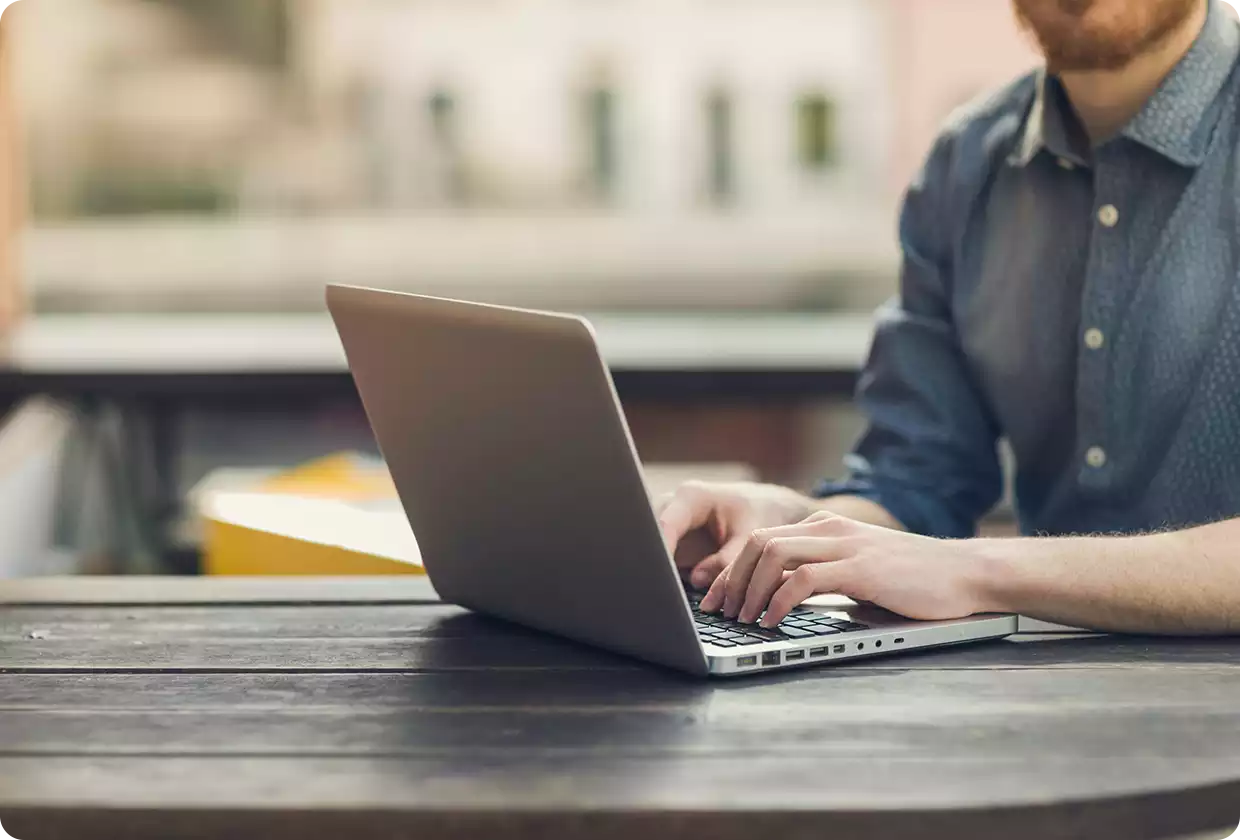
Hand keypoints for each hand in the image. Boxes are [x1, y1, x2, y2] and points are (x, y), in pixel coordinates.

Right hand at [655, 481, 819, 589]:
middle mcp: (673, 508)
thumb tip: (698, 580)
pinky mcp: (671, 544)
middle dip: (657, 564)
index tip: (663, 577)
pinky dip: (669, 577)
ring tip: (672, 593)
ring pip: (654, 551)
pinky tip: (677, 591)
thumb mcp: (751, 536)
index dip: (661, 551)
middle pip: (652, 537)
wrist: (765, 509)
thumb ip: (728, 559)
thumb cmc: (759, 513)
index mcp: (691, 497)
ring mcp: (669, 526)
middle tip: (666, 590)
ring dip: (662, 572)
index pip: (665, 524)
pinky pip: (662, 561)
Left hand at [699, 512, 991, 625]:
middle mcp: (830, 529)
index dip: (732, 570)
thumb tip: (781, 601)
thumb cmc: (915, 580)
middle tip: (719, 612)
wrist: (967, 574)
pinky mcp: (861, 569)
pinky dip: (779, 601)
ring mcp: (845, 546)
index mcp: (826, 527)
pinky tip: (771, 622)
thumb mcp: (859, 571)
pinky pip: (803, 579)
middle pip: (758, 543)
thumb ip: (823, 576)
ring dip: (749, 590)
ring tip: (741, 619)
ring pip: (773, 555)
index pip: (762, 540)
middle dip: (731, 579)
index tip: (716, 599)